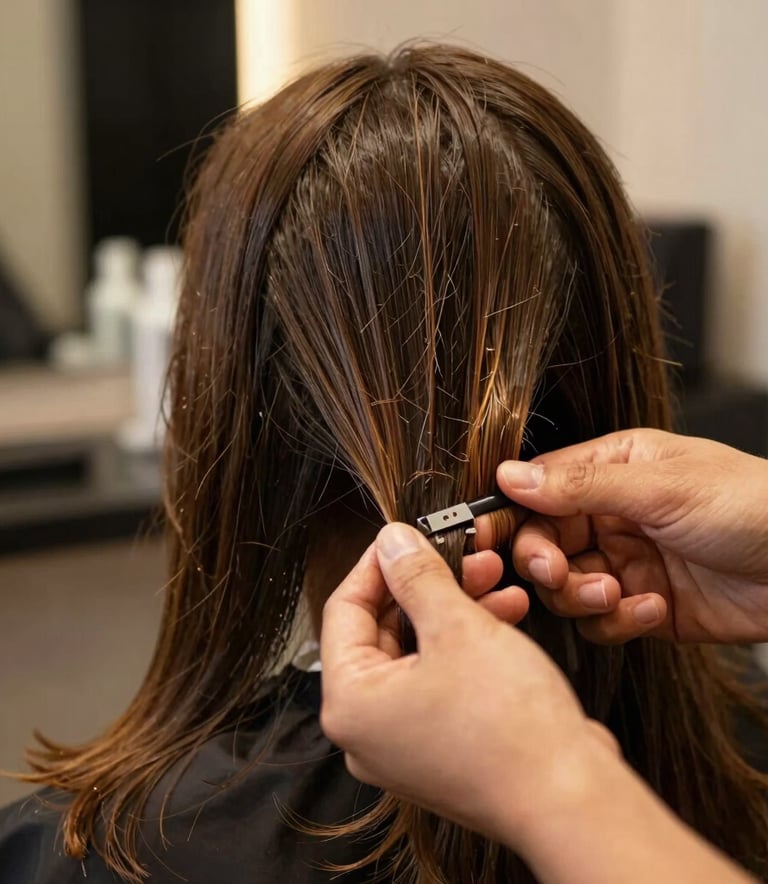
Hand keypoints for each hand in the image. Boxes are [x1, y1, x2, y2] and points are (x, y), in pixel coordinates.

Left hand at [320, 523, 618, 853]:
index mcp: (351, 705)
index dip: (378, 564)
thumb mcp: (457, 627)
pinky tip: (504, 616)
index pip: (345, 610)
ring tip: (494, 581)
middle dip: (428, 585)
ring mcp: (404, 745)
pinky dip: (466, 646)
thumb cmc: (511, 730)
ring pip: (417, 653)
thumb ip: (417, 576)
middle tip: (460, 555)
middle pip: (383, 631)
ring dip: (455, 610)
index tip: (403, 536)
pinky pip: (440, 681)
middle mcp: (368, 732)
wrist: (571, 801)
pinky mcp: (440, 750)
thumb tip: (392, 542)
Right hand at [478, 429, 767, 643]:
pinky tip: (652, 610)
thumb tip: (509, 476)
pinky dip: (617, 622)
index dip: (510, 515)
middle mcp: (611, 516)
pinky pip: (602, 622)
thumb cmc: (751, 505)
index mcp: (612, 470)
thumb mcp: (659, 487)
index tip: (484, 540)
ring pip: (566, 587)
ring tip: (618, 593)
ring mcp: (627, 563)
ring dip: (582, 595)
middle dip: (545, 563)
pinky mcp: (644, 607)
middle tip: (556, 572)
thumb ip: (578, 486)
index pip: (539, 490)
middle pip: (543, 543)